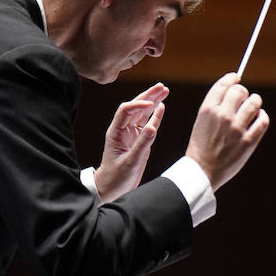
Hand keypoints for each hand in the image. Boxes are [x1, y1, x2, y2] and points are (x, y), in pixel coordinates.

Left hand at [93, 83, 167, 201]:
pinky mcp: (138, 141)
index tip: (152, 104)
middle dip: (148, 96)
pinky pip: (147, 124)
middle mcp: (123, 130)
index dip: (138, 104)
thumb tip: (153, 127)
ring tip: (164, 90)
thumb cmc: (116, 178)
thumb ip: (141, 145)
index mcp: (115, 133)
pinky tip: (162, 106)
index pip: (126, 111)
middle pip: (135, 107)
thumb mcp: (129, 163)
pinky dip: (155, 115)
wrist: (111, 189)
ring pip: (142, 114)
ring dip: (153, 101)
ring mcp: (131, 135)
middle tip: (162, 86)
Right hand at [185, 73, 269, 189]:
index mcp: (208, 110)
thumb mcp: (201, 121)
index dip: (232, 78)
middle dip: (244, 92)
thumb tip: (234, 90)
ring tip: (253, 107)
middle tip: (244, 98)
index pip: (224, 84)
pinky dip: (262, 116)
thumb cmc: (202, 146)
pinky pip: (263, 120)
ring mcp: (236, 128)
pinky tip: (259, 118)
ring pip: (254, 102)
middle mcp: (222, 116)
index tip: (237, 78)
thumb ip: (215, 106)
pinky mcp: (248, 141)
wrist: (203, 171)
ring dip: (255, 102)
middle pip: (240, 91)